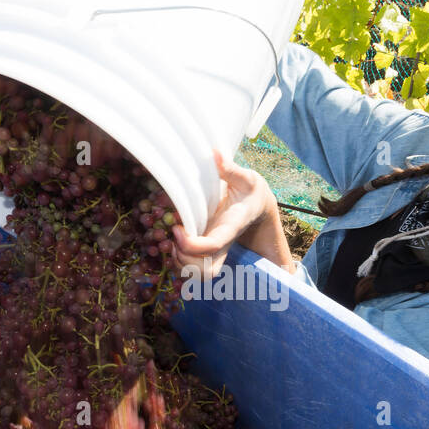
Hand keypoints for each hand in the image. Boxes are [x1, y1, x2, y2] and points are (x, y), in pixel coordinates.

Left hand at [171, 149, 270, 279]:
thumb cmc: (250, 191)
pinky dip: (178, 261)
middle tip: (173, 238)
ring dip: (180, 262)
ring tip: (172, 239)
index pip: (214, 245)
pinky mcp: (207, 253)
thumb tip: (215, 153)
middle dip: (186, 261)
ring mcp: (215, 252)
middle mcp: (223, 244)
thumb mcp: (246, 178)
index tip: (177, 228)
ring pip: (198, 274)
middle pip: (207, 272)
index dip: (192, 244)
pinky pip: (192, 268)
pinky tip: (174, 242)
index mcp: (231, 227)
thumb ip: (231, 170)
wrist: (257, 206)